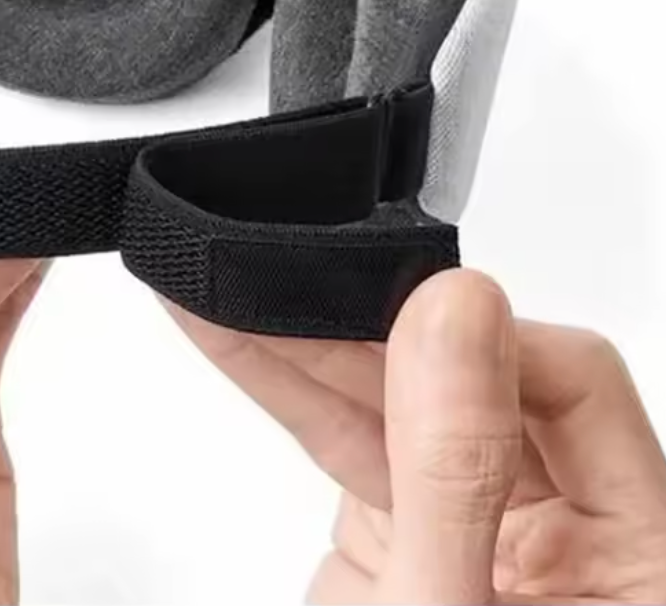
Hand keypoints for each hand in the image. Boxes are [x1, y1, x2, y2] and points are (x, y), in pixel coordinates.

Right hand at [166, 270, 665, 603]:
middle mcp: (567, 540)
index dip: (480, 339)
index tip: (392, 315)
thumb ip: (456, 471)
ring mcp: (479, 536)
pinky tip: (232, 339)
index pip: (571, 385)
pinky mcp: (407, 543)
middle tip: (271, 284)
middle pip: (471, 378)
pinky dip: (286, 391)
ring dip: (307, 348)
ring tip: (223, 294)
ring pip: (398, 401)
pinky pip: (349, 440)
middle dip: (360, 328)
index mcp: (637, 562)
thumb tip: (459, 309)